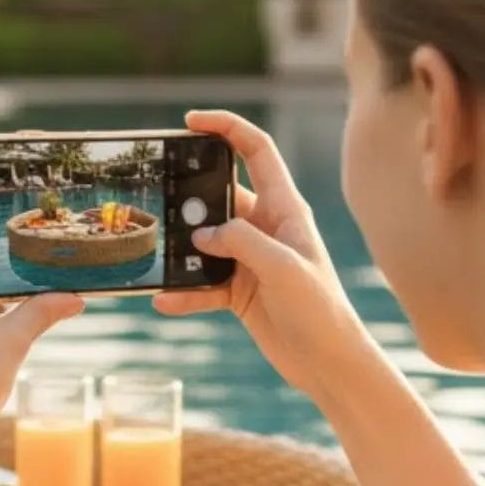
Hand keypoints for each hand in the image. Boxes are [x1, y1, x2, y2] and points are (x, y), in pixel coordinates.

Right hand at [155, 110, 368, 404]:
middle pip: (219, 195)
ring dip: (181, 249)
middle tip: (157, 196)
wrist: (329, 364)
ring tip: (155, 255)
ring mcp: (250, 259)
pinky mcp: (239, 291)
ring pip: (204, 240)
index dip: (226, 128)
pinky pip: (202, 283)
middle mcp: (266, 228)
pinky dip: (184, 292)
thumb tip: (201, 233)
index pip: (256, 151)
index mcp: (285, 209)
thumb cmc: (320, 310)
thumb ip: (242, 241)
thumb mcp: (283, 268)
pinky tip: (164, 301)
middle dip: (188, 195)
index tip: (191, 122)